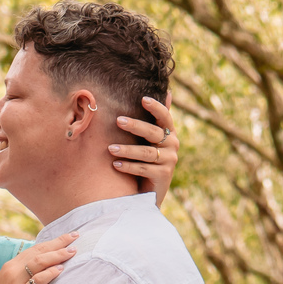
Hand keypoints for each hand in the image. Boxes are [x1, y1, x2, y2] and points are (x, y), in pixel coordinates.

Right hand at [0, 231, 77, 283]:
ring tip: (72, 252)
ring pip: (39, 262)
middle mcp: (11, 271)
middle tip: (75, 237)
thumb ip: (22, 276)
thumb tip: (42, 270)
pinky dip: (50, 273)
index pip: (34, 249)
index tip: (67, 237)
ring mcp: (15, 283)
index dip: (51, 242)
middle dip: (58, 243)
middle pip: (38, 252)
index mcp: (9, 267)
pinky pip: (38, 280)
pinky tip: (61, 270)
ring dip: (57, 255)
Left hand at [110, 93, 178, 207]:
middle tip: (118, 120)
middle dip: (136, 126)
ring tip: (110, 148)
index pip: (165, 117)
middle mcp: (172, 145)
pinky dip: (128, 166)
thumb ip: (156, 120)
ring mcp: (169, 161)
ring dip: (127, 150)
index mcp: (169, 134)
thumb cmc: (148, 160)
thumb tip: (169, 92)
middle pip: (153, 133)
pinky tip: (115, 165)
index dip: (156, 107)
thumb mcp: (152, 140)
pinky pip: (143, 169)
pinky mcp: (163, 176)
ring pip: (147, 153)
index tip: (143, 99)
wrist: (150, 191)